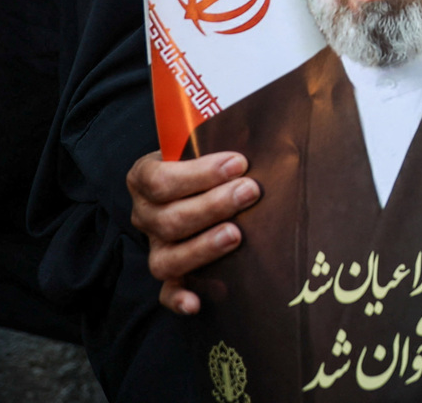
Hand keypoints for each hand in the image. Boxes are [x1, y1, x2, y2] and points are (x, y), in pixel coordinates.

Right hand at [127, 150, 260, 313]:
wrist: (195, 180)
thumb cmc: (209, 158)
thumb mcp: (205, 140)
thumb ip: (224, 135)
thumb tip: (276, 119)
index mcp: (145, 178)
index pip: (160, 179)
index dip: (199, 173)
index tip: (239, 162)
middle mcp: (145, 215)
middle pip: (167, 219)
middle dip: (212, 206)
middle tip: (250, 191)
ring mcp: (156, 247)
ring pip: (166, 259)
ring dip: (202, 248)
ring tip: (237, 234)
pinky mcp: (170, 273)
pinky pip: (167, 293)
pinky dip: (179, 299)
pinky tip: (198, 302)